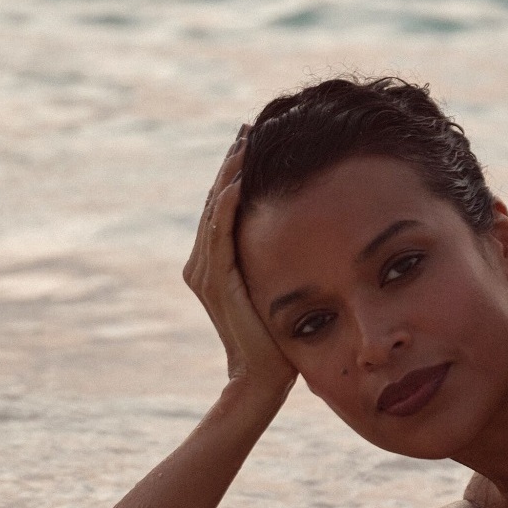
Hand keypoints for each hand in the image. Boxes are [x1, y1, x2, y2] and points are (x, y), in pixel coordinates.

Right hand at [184, 127, 297, 395]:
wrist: (262, 379)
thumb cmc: (277, 340)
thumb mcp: (277, 287)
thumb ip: (277, 261)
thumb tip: (306, 234)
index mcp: (213, 264)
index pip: (222, 207)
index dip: (235, 173)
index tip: (253, 140)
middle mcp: (201, 265)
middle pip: (214, 201)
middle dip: (232, 163)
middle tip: (248, 128)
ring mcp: (205, 274)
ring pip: (214, 212)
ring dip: (229, 175)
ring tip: (244, 142)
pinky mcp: (217, 283)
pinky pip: (219, 237)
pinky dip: (226, 208)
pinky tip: (238, 183)